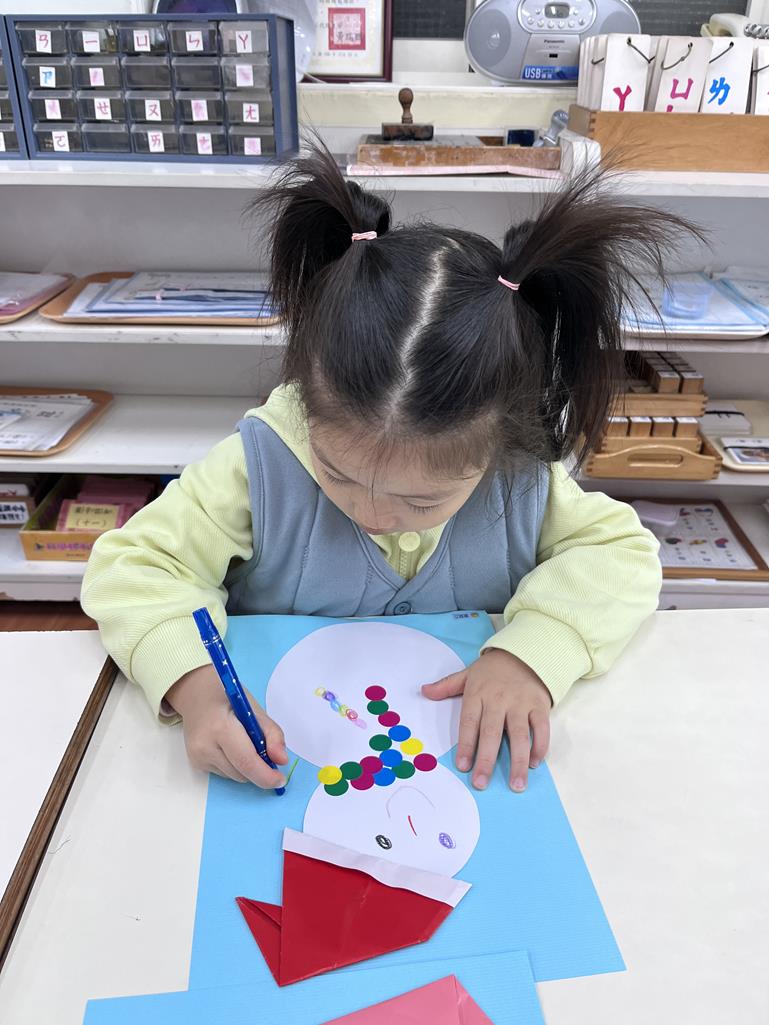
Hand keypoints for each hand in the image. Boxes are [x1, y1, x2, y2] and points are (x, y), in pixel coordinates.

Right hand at [165, 665, 287, 788]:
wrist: (196, 695)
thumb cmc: (227, 699)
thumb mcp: (255, 709)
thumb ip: (272, 734)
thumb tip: (282, 760)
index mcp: (221, 728)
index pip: (246, 761)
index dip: (266, 775)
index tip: (280, 779)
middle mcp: (205, 746)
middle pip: (241, 773)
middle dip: (260, 770)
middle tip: (268, 755)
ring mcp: (198, 757)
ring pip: (235, 776)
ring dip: (247, 768)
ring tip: (244, 743)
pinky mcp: (196, 764)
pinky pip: (225, 774)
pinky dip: (235, 766)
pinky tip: (230, 747)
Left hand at [422, 649, 550, 792]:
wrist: (525, 650)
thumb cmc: (493, 669)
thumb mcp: (468, 674)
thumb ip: (447, 686)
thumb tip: (424, 691)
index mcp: (478, 694)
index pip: (469, 723)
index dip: (465, 745)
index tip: (463, 766)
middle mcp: (499, 700)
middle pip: (491, 733)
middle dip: (486, 760)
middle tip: (482, 783)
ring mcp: (521, 703)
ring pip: (520, 735)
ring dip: (518, 761)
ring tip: (516, 784)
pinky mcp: (539, 705)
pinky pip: (541, 728)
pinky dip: (539, 746)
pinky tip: (534, 763)